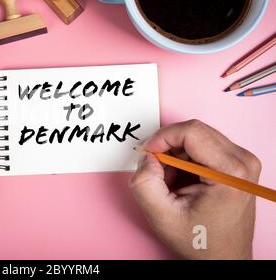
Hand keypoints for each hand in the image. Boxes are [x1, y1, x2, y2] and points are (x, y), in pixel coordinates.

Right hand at [129, 120, 260, 258]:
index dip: (162, 138)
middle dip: (168, 147)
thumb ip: (144, 183)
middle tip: (158, 172)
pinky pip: (203, 145)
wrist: (224, 257)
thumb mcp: (162, 216)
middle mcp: (243, 161)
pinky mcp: (237, 162)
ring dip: (176, 154)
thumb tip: (146, 157)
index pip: (192, 131)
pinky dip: (185, 158)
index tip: (148, 154)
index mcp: (231, 172)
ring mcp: (243, 160)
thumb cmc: (200, 241)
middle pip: (194, 131)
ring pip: (197, 136)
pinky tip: (183, 180)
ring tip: (172, 181)